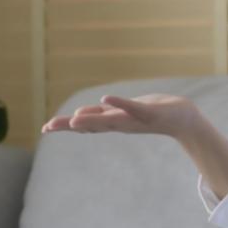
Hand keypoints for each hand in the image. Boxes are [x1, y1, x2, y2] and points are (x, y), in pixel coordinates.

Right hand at [40, 93, 201, 139]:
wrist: (182, 119)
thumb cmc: (149, 114)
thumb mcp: (120, 115)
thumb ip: (99, 116)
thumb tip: (74, 118)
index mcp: (112, 122)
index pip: (84, 124)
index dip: (64, 126)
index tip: (45, 129)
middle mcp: (120, 123)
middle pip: (92, 124)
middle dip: (70, 125)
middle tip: (49, 127)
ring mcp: (134, 118)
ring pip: (109, 120)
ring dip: (91, 119)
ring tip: (73, 120)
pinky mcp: (149, 112)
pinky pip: (132, 107)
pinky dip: (119, 103)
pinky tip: (105, 99)